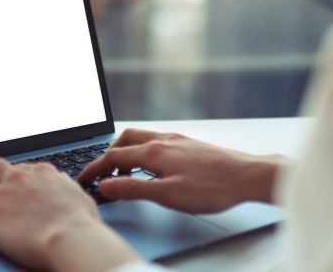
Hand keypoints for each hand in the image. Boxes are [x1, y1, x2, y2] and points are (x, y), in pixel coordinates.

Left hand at [0, 154, 140, 271]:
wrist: (72, 240)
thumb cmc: (82, 227)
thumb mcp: (80, 198)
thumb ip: (66, 190)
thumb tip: (64, 186)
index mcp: (41, 174)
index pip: (20, 166)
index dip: (13, 176)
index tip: (11, 184)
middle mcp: (18, 179)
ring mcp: (0, 196)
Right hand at [78, 129, 288, 213]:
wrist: (248, 176)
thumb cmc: (212, 188)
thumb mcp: (167, 195)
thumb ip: (133, 189)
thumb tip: (105, 185)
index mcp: (154, 152)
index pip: (113, 157)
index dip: (95, 169)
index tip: (84, 178)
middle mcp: (163, 140)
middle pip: (124, 141)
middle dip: (108, 155)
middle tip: (102, 173)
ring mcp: (177, 140)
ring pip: (141, 139)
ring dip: (126, 152)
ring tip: (125, 172)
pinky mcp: (189, 144)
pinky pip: (156, 141)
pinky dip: (143, 151)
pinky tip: (153, 166)